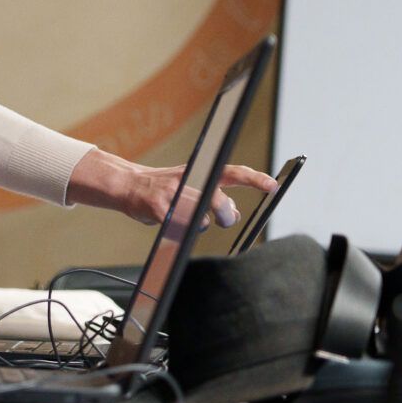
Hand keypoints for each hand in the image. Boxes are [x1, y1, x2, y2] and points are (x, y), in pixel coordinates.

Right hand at [66, 149, 276, 227]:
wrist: (129, 185)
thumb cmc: (164, 187)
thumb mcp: (191, 184)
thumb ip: (214, 194)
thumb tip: (235, 211)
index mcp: (199, 172)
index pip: (232, 172)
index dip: (254, 178)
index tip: (272, 185)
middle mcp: (188, 179)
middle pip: (218, 200)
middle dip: (226, 214)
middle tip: (225, 219)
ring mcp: (173, 194)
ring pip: (201, 220)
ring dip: (198, 224)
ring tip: (186, 219)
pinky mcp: (159, 209)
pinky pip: (180, 229)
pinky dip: (179, 230)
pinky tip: (169, 222)